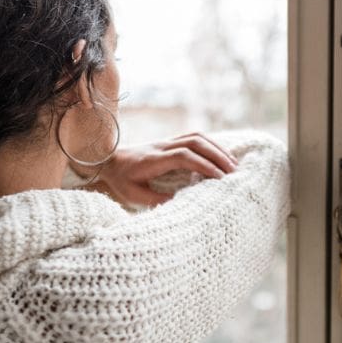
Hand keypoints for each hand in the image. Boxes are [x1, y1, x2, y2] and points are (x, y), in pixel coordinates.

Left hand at [85, 132, 238, 206]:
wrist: (107, 160)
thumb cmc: (120, 180)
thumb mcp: (133, 195)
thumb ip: (156, 200)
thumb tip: (181, 205)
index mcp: (153, 159)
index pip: (184, 156)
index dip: (204, 165)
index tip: (219, 178)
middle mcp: (162, 146)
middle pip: (195, 142)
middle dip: (218, 155)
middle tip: (234, 172)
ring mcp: (166, 141)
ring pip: (197, 136)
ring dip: (217, 148)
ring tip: (233, 164)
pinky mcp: (169, 141)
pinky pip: (193, 137)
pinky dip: (211, 145)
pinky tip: (221, 156)